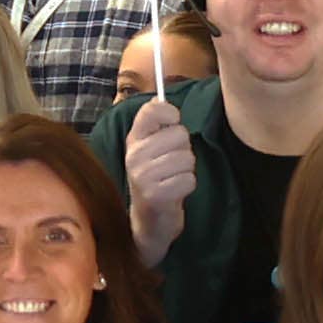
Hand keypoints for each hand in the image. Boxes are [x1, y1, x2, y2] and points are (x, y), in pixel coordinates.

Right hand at [123, 95, 198, 263]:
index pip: (153, 110)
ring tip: (172, 179)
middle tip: (171, 165)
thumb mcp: (150, 150)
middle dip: (184, 150)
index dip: (170, 114)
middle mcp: (134, 155)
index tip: (172, 124)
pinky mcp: (155, 195)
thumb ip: (156, 125)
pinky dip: (187, 186)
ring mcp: (143, 176)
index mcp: (133, 140)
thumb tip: (163, 100)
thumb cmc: (156, 180)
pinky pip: (188, 179)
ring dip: (186, 170)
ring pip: (187, 158)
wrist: (149, 221)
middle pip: (180, 134)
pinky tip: (175, 192)